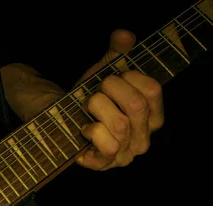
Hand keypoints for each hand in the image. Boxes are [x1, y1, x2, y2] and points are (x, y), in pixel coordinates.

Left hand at [77, 29, 164, 169]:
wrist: (59, 122)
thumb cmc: (88, 101)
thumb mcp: (104, 74)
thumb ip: (117, 53)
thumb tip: (123, 35)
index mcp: (152, 117)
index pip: (153, 90)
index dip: (129, 77)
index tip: (114, 77)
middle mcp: (144, 138)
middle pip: (137, 106)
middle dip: (110, 89)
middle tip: (97, 90)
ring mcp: (126, 155)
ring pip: (120, 125)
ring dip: (97, 107)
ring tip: (88, 107)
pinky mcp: (105, 164)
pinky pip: (108, 145)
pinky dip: (92, 131)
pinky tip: (84, 128)